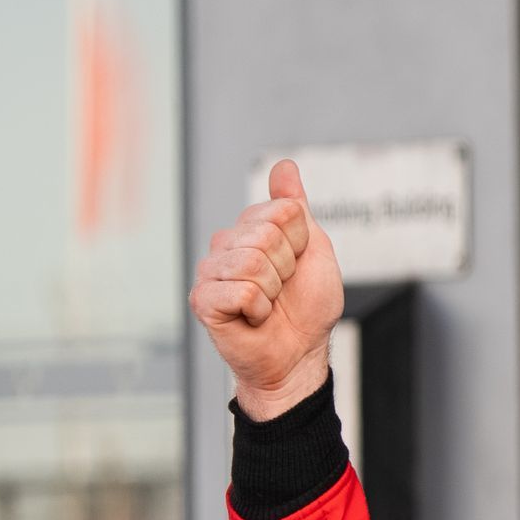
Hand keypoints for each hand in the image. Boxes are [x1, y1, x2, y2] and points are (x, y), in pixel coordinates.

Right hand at [191, 159, 343, 418]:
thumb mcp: (315, 249)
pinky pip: (241, 290)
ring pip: (252, 261)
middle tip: (283, 288)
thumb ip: (297, 207)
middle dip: (287, 266)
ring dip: (274, 289)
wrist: (299, 353)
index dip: (301, 241)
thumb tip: (284, 167)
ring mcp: (211, 271)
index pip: (281, 210)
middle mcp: (226, 245)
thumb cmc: (307, 308)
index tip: (297, 264)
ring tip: (269, 303)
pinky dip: (258, 308)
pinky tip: (254, 316)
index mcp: (252, 228)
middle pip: (265, 233)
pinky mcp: (204, 300)